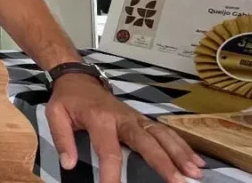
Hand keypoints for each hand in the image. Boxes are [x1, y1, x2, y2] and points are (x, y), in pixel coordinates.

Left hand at [46, 73, 204, 182]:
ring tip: (195, 173)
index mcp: (99, 118)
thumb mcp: (55, 115)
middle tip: (179, 181)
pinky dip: (181, 145)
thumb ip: (62, 140)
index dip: (111, 172)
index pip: (107, 149)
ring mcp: (135, 117)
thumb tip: (68, 165)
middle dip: (164, 162)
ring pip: (161, 135)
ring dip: (179, 153)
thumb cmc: (68, 100)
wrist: (78, 78)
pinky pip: (164, 132)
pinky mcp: (141, 119)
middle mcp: (122, 117)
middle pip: (146, 141)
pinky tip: (196, 161)